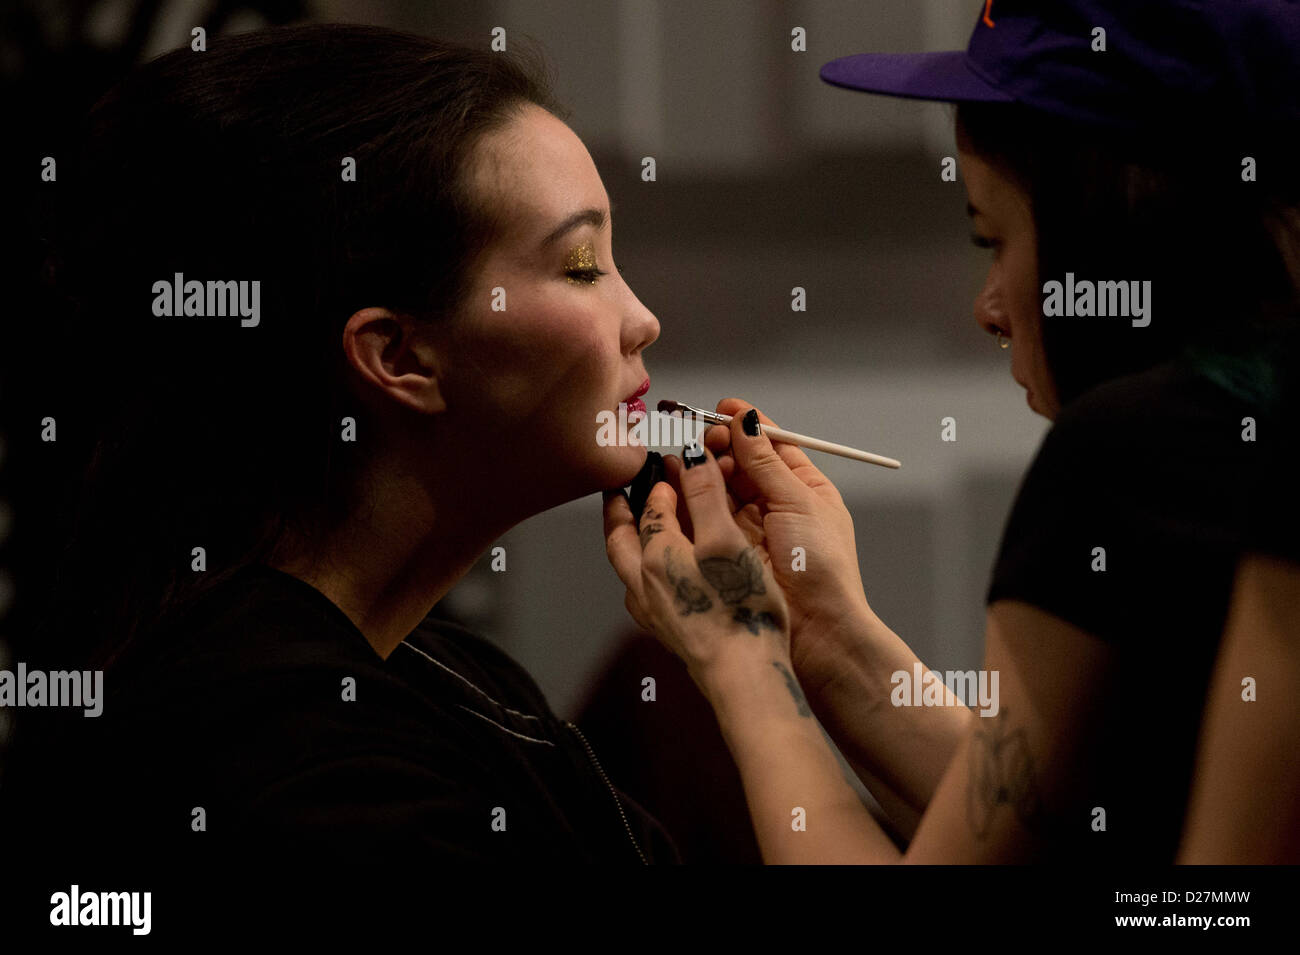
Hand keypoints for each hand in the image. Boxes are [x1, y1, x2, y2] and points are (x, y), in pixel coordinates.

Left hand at [603, 440, 791, 687]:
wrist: (743, 675)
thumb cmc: (738, 611)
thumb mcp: (726, 541)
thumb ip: (705, 496)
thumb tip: (690, 459)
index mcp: (657, 556)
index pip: (649, 507)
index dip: (658, 481)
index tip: (668, 464)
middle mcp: (645, 584)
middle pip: (621, 538)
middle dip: (619, 510)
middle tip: (619, 492)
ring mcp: (654, 611)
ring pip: (628, 567)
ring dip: (629, 542)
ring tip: (637, 528)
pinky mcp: (669, 632)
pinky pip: (643, 593)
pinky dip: (644, 573)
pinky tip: (660, 577)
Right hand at [691, 399, 873, 692]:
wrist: (818, 628)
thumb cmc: (821, 566)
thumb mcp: (798, 503)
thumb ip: (767, 463)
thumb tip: (747, 421)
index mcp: (806, 488)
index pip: (773, 444)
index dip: (748, 425)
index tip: (723, 409)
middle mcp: (778, 504)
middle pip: (743, 463)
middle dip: (720, 445)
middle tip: (698, 436)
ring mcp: (753, 526)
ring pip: (722, 487)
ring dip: (703, 469)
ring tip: (682, 456)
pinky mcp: (731, 547)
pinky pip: (708, 514)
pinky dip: (692, 497)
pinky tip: (678, 484)